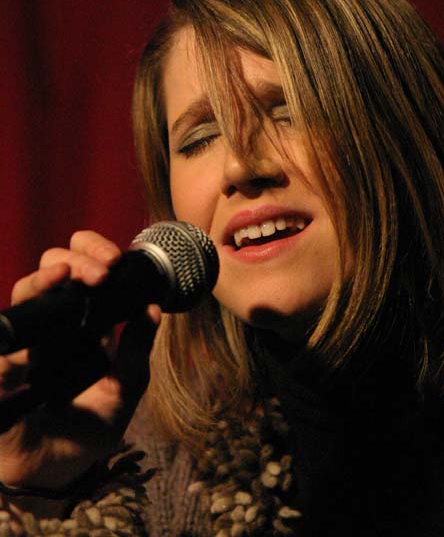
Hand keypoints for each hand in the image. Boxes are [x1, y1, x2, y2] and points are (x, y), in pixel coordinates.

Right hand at [0, 231, 158, 490]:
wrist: (61, 468)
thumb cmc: (93, 423)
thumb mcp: (126, 387)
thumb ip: (136, 350)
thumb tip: (152, 308)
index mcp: (84, 320)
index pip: (84, 269)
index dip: (95, 252)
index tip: (116, 259)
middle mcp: (54, 323)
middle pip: (53, 268)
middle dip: (77, 259)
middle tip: (102, 271)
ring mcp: (26, 344)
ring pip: (24, 295)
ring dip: (44, 281)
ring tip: (66, 276)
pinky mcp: (3, 374)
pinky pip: (4, 353)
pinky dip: (18, 344)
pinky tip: (35, 341)